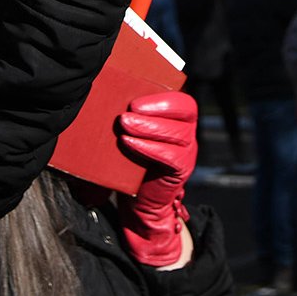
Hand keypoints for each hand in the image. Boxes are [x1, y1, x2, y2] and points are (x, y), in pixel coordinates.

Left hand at [116, 91, 197, 267]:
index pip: (181, 100)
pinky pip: (172, 156)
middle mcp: (188, 131)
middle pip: (185, 111)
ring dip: (149, 126)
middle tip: (129, 110)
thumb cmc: (132, 159)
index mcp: (178, 117)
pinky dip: (149, 147)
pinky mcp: (182, 168)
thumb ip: (130, 116)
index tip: (135, 100)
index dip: (161, 96)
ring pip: (178, 133)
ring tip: (124, 124)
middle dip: (156, 108)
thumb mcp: (132, 133)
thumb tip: (108, 97)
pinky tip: (128, 143)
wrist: (140, 198)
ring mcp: (188, 150)